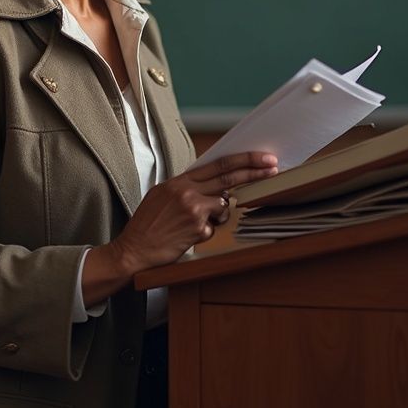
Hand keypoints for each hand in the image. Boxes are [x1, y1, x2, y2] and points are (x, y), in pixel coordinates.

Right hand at [110, 151, 277, 274]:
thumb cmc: (147, 225)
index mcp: (178, 181)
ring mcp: (193, 210)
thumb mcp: (162, 196)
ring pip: (224, 206)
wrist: (133, 250)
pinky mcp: (197, 229)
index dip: (243, 159)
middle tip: (273, 166)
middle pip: (229, 178)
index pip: (217, 164)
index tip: (262, 157)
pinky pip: (214, 228)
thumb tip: (216, 186)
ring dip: (217, 214)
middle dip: (254, 171)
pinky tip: (186, 236)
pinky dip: (205, 233)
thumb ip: (187, 187)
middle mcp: (186, 192)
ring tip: (193, 223)